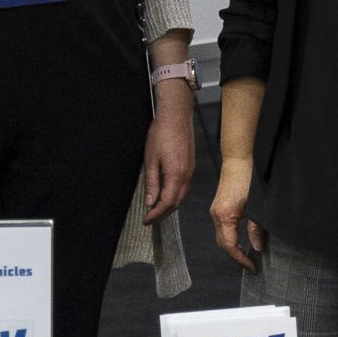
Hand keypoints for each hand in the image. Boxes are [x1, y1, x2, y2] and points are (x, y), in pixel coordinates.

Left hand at [140, 83, 196, 222]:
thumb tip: (150, 203)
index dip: (156, 215)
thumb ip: (151, 183)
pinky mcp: (191, 165)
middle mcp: (187, 176)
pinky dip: (175, 195)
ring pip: (181, 196)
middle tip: (149, 219)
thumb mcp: (150, 160)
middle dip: (163, 214)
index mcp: (176, 176)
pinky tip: (166, 194)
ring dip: (169, 205)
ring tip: (155, 210)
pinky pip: (184, 187)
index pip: (167, 204)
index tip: (146, 220)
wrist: (176, 116)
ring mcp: (191, 171)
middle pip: (176, 203)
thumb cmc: (162, 134)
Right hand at [210, 155, 264, 271]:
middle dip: (236, 257)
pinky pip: (223, 229)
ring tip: (248, 256)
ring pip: (222, 237)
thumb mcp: (256, 206)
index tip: (253, 268)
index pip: (230, 247)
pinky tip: (243, 240)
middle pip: (223, 245)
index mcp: (224, 217)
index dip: (241, 260)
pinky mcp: (219, 207)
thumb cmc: (248, 178)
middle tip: (252, 266)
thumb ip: (255, 228)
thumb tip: (256, 247)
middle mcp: (216, 216)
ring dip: (234, 248)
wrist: (239, 159)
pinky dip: (232, 238)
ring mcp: (216, 211)